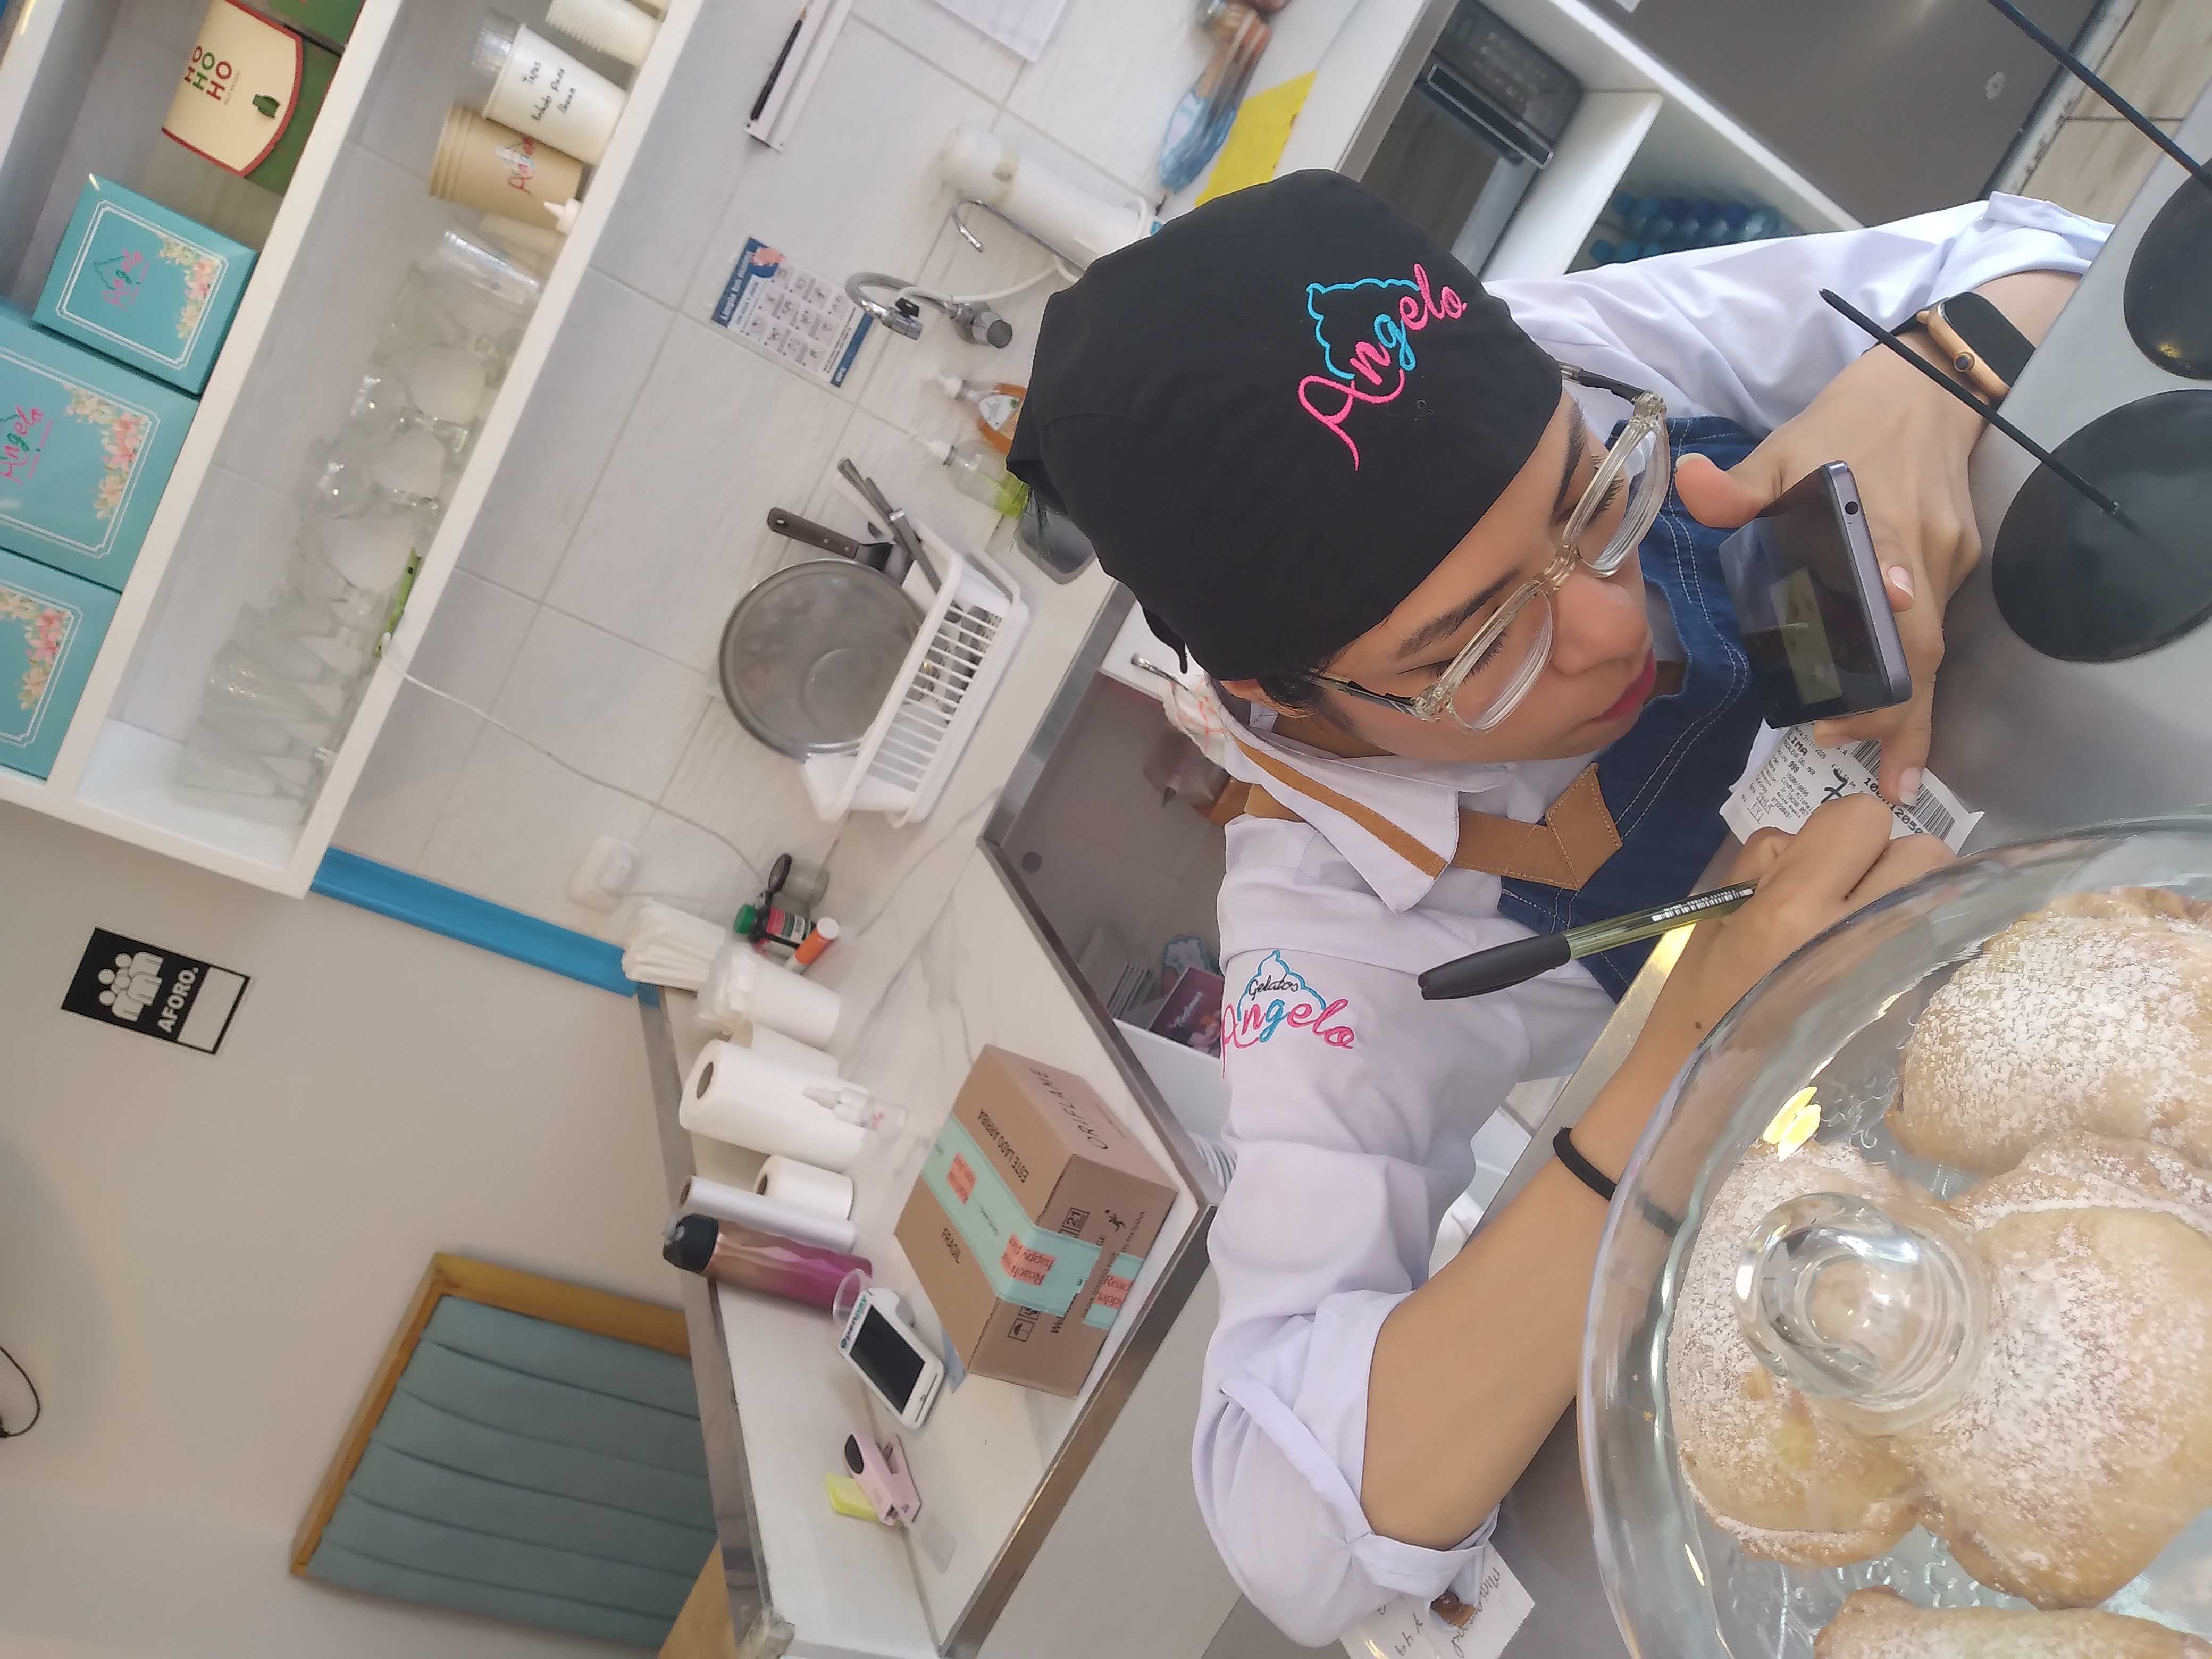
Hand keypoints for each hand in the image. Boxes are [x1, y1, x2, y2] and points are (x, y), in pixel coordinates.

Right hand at [1643, 795, 1952, 1055]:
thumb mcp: (1718, 912)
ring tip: (1862, 920)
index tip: (1816, 859)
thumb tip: (1816, 843)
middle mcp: (1853, 934)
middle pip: (1922, 850)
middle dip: (1886, 858)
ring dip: (1906, 892)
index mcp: (1791, 907)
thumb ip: (1770, 863)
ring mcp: (1889, 971)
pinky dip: (1907, 933)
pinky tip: (1869, 956)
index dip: (1839, 830)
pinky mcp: (1907, 1001)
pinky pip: (1930, 938)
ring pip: (1940, 892)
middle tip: (1846, 888)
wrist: (1712, 1081)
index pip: (1861, 817)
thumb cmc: (1701, 995)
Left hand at [1674, 341, 1985, 805]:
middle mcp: (1924, 550)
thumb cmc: (1847, 424)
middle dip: (1898, 705)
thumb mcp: (1787, 445)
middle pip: (1922, 640)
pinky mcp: (1958, 569)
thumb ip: (1741, 481)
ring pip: (1936, 651)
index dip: (1890, 607)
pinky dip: (1921, 688)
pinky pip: (1938, 639)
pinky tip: (1905, 736)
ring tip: (1896, 779)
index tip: (1884, 634)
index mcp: (1878, 514)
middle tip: (1864, 762)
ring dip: (1916, 714)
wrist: (1928, 392)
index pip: (1893, 566)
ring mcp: (1948, 564)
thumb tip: (1689, 485)